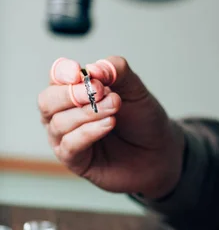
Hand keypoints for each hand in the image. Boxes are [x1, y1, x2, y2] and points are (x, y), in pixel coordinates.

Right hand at [38, 56, 184, 197]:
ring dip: (88, 113)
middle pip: (47, 100)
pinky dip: (88, 132)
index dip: (63, 72)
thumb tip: (94, 68)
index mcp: (73, 91)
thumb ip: (116, 70)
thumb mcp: (134, 88)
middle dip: (72, 94)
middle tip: (100, 91)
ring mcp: (66, 138)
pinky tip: (108, 124)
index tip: (79, 72)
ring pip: (58, 123)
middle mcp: (64, 114)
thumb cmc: (142, 120)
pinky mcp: (74, 160)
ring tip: (114, 109)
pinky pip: (69, 145)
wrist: (159, 152)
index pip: (56, 77)